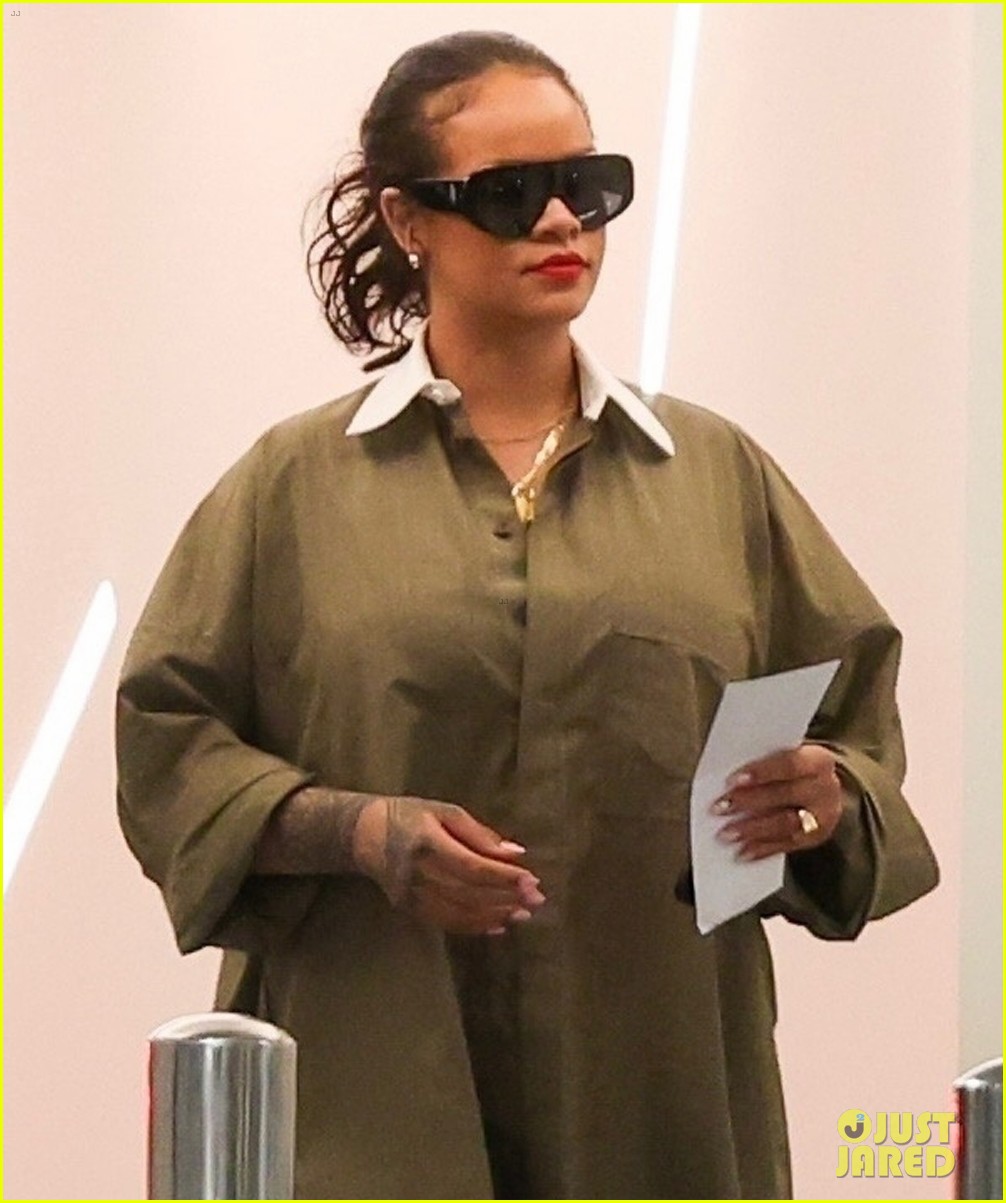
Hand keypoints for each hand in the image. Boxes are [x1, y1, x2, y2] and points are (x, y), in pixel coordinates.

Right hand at [352, 796, 545, 935]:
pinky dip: (475, 926)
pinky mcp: (408, 909)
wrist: (363, 834)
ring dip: (494, 915)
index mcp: (426, 841)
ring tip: (522, 914)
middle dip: (506, 898)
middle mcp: (416, 872)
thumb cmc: (410, 815)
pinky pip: (446, 922)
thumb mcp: (444, 811)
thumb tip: (515, 854)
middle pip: (468, 892)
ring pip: (459, 913)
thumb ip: (479, 834)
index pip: (472, 866)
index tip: (532, 880)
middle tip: (536, 900)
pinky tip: (497, 924)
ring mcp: (410, 895)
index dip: (504, 877)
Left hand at [711, 744, 842, 860]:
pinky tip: (741, 852)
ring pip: (786, 823)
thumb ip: (762, 762)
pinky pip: (787, 845)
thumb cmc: (791, 768)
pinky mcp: (815, 839)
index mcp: (818, 760)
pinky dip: (761, 849)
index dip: (760, 772)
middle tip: (719, 808)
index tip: (731, 780)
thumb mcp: (783, 756)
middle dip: (749, 801)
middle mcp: (825, 788)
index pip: (789, 764)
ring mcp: (822, 817)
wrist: (822, 788)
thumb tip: (728, 778)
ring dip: (752, 829)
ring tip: (725, 834)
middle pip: (786, 795)